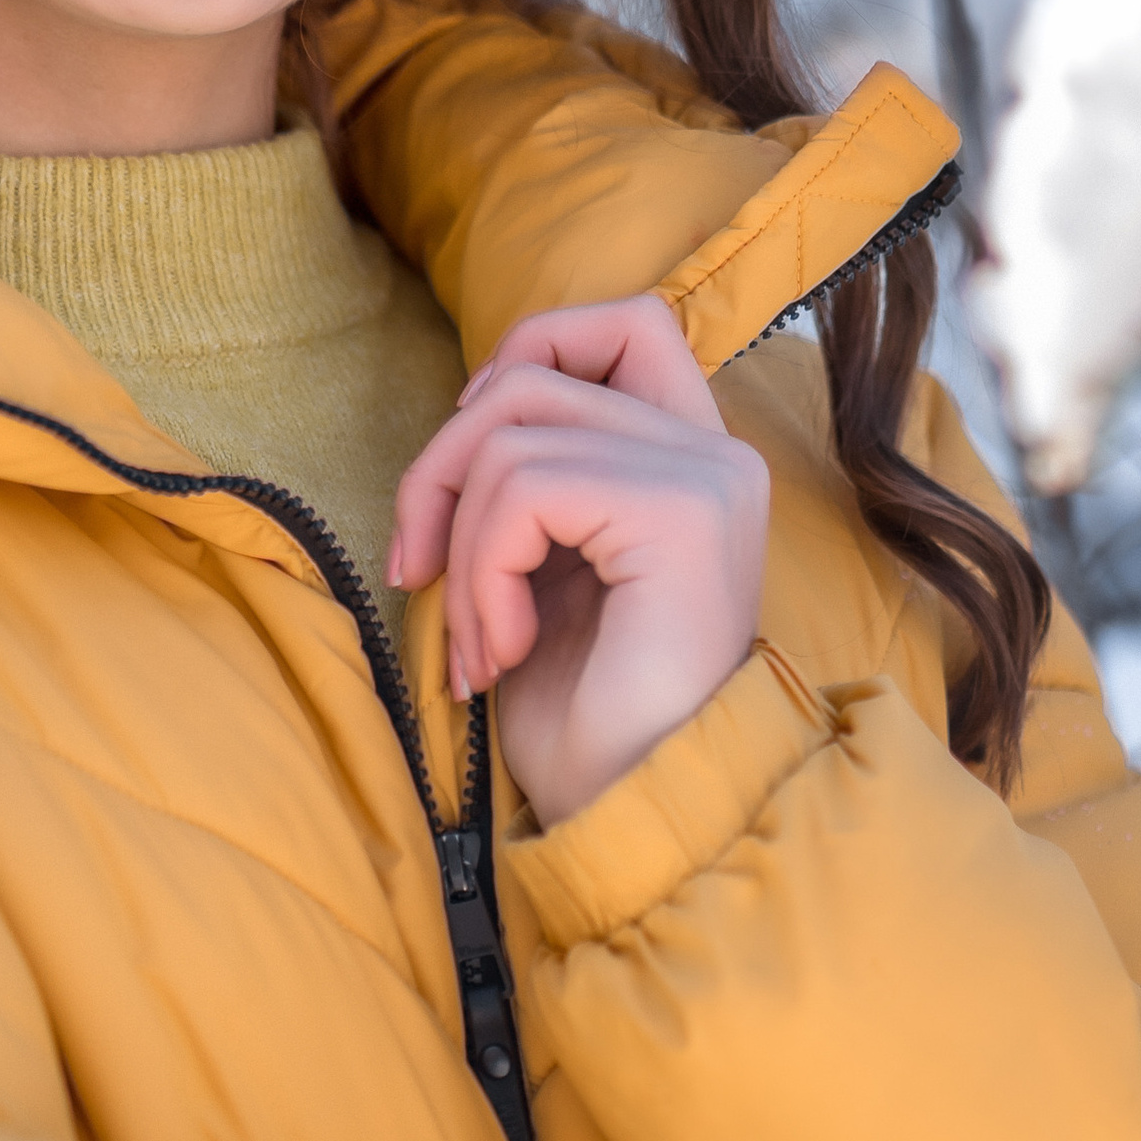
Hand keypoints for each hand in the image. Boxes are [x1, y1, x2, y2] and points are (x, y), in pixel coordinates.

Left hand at [387, 295, 769, 826]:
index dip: (527, 356)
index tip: (472, 464)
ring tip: (478, 644)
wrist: (641, 816)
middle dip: (439, 475)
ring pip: (506, 436)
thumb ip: (534, 478)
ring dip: (459, 551)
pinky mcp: (681, 516)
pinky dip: (479, 575)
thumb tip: (462, 414)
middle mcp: (717, 455)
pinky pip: (521, 491)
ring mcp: (706, 479)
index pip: (624, 323)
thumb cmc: (591, 715)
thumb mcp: (546, 569)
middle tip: (423, 577)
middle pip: (527, 378)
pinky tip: (501, 654)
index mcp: (694, 459)